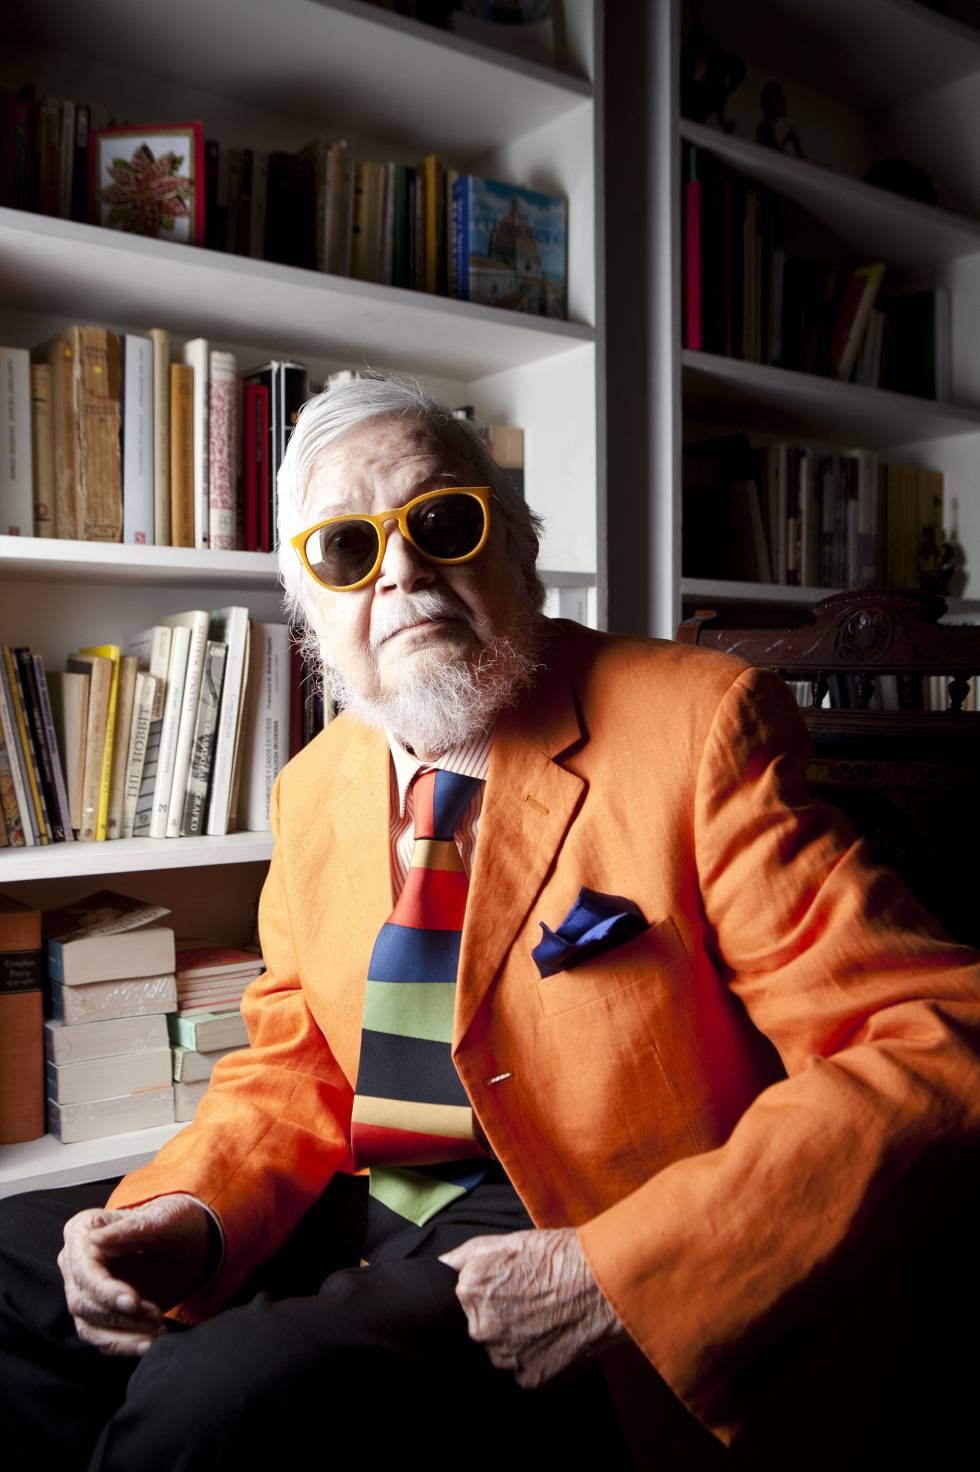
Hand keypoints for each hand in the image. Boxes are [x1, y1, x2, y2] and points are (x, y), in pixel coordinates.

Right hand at [58, 1193, 212, 1356]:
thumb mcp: (164, 1220)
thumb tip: (95, 1239)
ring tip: (156, 1333)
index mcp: (84, 1230)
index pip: (83, 1269)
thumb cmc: (175, 1223)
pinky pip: (101, 1338)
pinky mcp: (97, 1313)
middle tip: (155, 1317)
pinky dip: (125, 1344)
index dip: (104, 1290)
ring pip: (89, 1326)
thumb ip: (133, 1228)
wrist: (190, 1244)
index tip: (133, 1302)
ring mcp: (84, 1290)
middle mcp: (76, 1262)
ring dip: (123, 1337)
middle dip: (120, 1316)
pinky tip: (149, 1342)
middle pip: (83, 1301)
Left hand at [439, 1227, 625, 1386]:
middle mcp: (480, 1328)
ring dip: (515, 1340)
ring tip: (545, 1319)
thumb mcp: (510, 1240)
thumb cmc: (561, 1257)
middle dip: (500, 1318)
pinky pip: (523, 1371)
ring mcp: (504, 1357)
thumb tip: (442, 1264)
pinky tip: (554, 1336)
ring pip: (501, 1352)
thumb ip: (469, 1254)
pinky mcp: (528, 1379)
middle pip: (480, 1328)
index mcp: (471, 1290)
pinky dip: (535, 1358)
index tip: (510, 1289)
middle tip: (531, 1304)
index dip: (489, 1294)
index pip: (463, 1300)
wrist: (606, 1285)